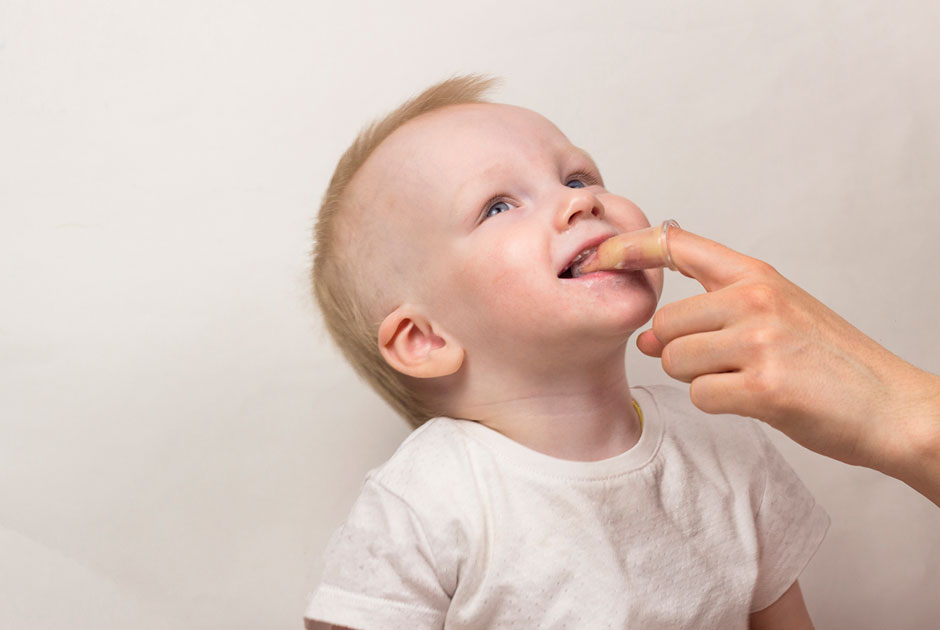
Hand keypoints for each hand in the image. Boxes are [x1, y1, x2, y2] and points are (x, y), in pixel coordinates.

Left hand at [635, 226, 939, 503]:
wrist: (890, 406)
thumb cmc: (831, 362)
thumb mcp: (779, 311)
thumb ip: (712, 312)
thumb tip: (648, 337)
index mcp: (757, 275)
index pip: (677, 245)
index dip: (628, 248)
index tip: (597, 258)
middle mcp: (755, 299)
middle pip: (663, 323)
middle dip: (678, 352)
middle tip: (724, 363)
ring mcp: (760, 341)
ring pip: (675, 360)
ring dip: (699, 379)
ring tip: (745, 379)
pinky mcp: (763, 387)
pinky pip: (700, 395)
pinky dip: (718, 404)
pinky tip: (755, 400)